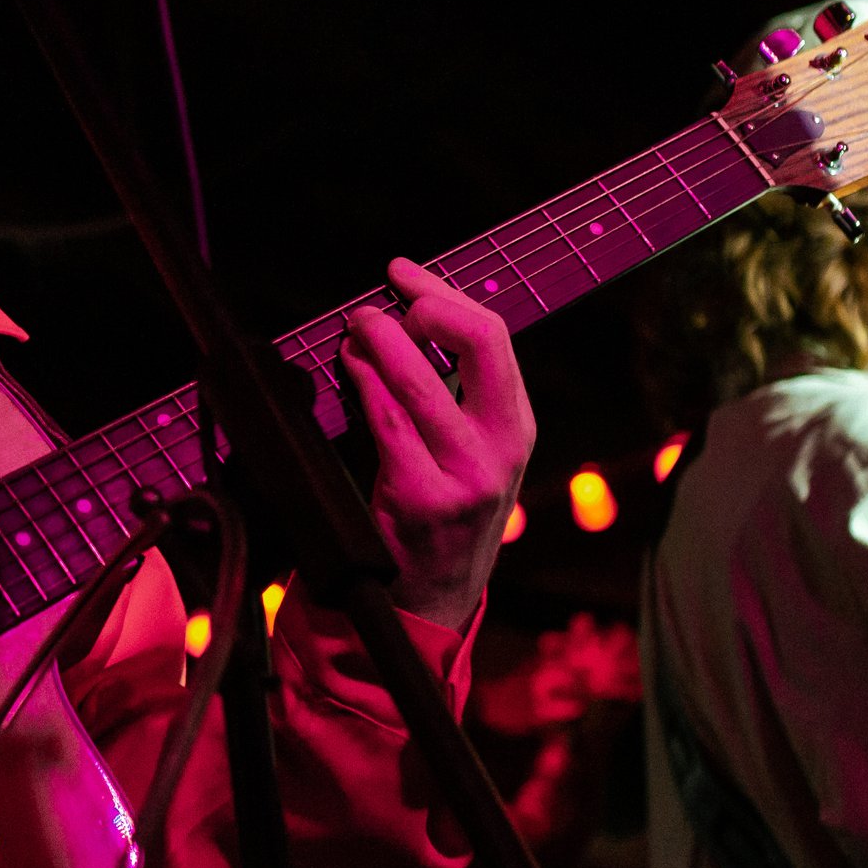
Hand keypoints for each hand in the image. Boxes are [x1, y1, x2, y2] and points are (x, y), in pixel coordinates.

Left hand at [339, 257, 535, 628]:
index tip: (402, 274)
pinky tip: (349, 366)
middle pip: (479, 342)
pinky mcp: (422, 497)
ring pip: (421, 380)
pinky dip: (363, 381)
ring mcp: (466, 474)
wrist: (433, 593)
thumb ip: (451, 390)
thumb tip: (404, 316)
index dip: (443, 293)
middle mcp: (503, 447)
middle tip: (377, 301)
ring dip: (380, 340)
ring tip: (356, 325)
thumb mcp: (470, 448)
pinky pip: (387, 421)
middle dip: (424, 304)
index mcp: (518, 424)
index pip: (493, 335)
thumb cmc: (443, 507)